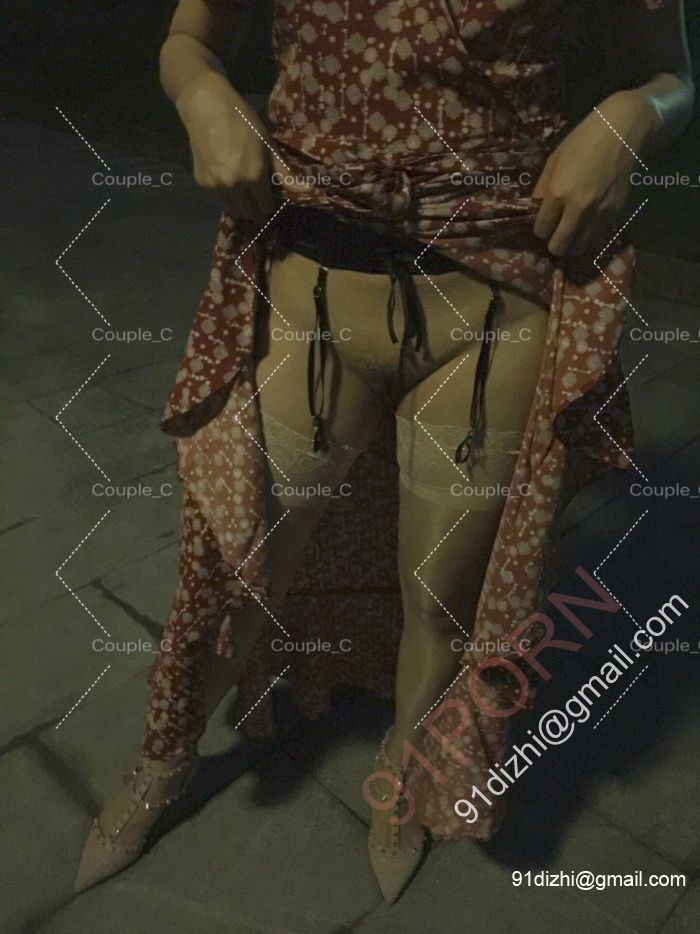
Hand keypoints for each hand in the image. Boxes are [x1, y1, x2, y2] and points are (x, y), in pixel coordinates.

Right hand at [176, 71, 281, 221]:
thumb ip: (284, 172)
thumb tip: (307, 189)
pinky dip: (227, 196)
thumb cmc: (242, 120)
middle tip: (260, 200)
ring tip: (246, 194)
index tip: (272, 197)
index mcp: (253, 176)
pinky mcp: (202, 182)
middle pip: (249, 213)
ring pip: (233, 210)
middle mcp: (233, 186)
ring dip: (242, 207)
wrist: (206, 107)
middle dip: (257, 210)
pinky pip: (219, 198)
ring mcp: (215, 186)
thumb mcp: (267, 144)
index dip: (271, 204)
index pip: (265, 206)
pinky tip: (229, 179)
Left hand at [532, 90, 660, 257]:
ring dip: (572, 244)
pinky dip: (589, 235)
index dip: (540, 229)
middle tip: (555, 235)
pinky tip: (588, 224)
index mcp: (558, 192)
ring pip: (580, 247)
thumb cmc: (584, 138)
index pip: (541, 229)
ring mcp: (598, 211)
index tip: (544, 224)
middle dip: (554, 244)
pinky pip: (597, 235)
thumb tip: (536, 209)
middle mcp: (578, 207)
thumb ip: (543, 187)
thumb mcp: (555, 159)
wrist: (623, 129)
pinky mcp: (615, 211)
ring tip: (571, 233)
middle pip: (560, 246)